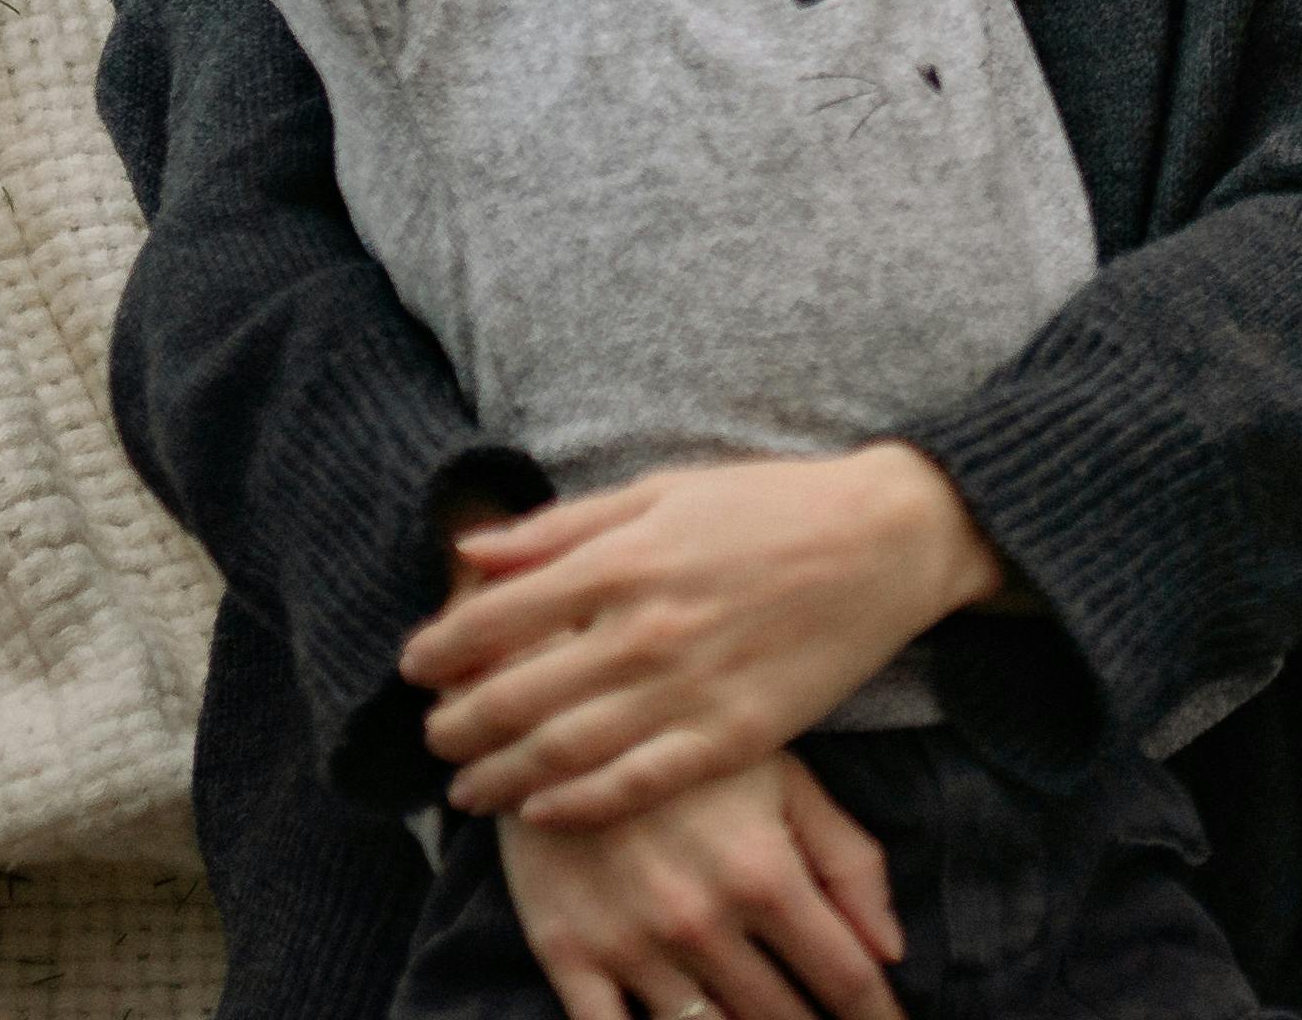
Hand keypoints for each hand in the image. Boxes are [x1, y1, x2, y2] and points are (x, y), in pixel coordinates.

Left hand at [411, 443, 1005, 825]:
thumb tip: (471, 549)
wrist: (887, 541)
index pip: (498, 616)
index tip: (414, 668)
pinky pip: (637, 784)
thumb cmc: (771, 505)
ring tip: (466, 788)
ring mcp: (691, 688)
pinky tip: (541, 812)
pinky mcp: (735, 735)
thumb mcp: (664, 489)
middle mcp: (648, 628)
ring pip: (564, 751)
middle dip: (457, 724)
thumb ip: (563, 526)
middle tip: (432, 737)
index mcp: (625, 557)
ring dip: (500, 775)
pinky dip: (578, 805)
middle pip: (517, 695)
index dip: (441, 649)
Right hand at [495, 758, 904, 1019]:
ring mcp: (629, 945)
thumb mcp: (784, 779)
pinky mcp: (567, 956)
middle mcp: (700, 920)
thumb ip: (848, 861)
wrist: (557, 708)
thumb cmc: (689, 745)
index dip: (880, 1016)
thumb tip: (890, 951)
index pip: (846, 977)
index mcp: (763, 872)